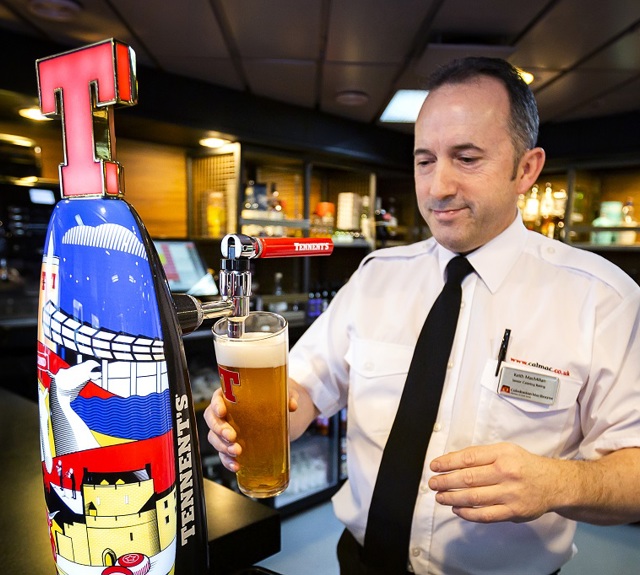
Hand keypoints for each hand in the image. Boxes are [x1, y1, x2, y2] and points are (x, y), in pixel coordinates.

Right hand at [203, 385, 301, 472]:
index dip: (216, 405)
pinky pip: (223, 454)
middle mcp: (226, 413)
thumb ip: (287, 397)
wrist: (279, 412)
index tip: (222, 412)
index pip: (217, 397)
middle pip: (212, 419)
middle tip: (232, 436)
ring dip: (222, 447)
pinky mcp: (231, 445)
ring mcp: (226, 430)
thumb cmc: (274, 397)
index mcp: (232, 396)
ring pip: (214, 438)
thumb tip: (292, 405)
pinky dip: (227, 461)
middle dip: (219, 429)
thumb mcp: (282, 393)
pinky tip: (236, 466)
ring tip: (237, 452)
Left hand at [428, 442, 556, 522]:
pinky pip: (485, 515)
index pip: (468, 457)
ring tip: (440, 497)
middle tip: (432, 483)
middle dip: (445, 481)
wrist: (553, 483)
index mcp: (502, 454)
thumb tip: (451, 461)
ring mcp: (510, 494)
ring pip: (474, 498)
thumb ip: (480, 455)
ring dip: (452, 498)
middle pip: (468, 478)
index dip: (448, 462)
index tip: (434, 466)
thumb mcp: (505, 450)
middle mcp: (506, 473)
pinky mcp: (513, 512)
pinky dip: (468, 514)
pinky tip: (457, 509)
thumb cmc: (523, 465)